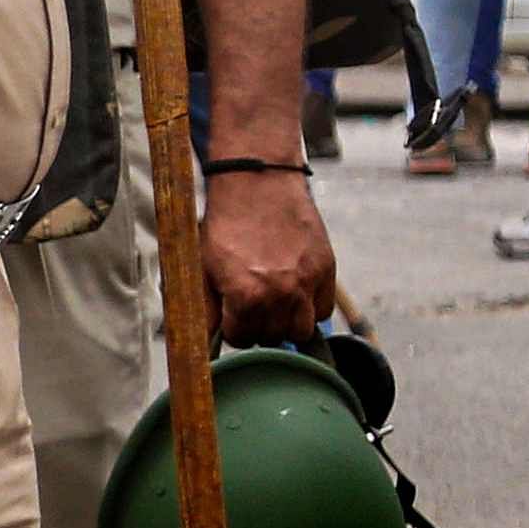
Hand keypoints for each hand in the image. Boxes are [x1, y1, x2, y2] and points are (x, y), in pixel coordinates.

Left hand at [200, 168, 335, 344]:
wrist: (258, 185)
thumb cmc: (225, 224)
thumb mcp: (202, 266)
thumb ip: (205, 308)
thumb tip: (204, 342)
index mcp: (245, 295)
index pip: (241, 338)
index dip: (233, 328)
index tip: (231, 316)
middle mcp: (280, 294)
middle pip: (271, 337)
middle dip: (257, 327)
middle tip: (250, 307)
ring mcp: (307, 283)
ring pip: (300, 331)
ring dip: (285, 323)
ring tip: (272, 305)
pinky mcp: (326, 270)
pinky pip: (323, 310)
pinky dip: (310, 309)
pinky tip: (294, 294)